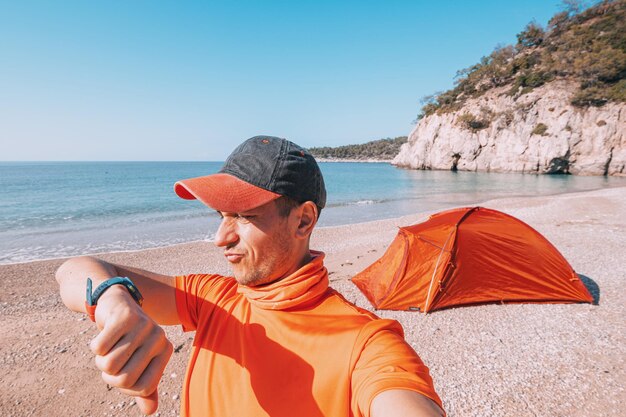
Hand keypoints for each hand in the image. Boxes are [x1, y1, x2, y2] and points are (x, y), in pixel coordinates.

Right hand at [89, 286, 172, 414]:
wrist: (115, 303)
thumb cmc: (127, 338)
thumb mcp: (138, 360)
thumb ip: (144, 386)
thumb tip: (151, 412)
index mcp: (165, 350)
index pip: (145, 388)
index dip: (127, 387)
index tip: (125, 371)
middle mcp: (159, 337)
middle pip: (125, 379)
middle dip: (110, 376)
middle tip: (111, 360)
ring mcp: (143, 325)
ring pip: (109, 364)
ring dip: (100, 360)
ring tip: (108, 347)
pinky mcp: (124, 315)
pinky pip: (99, 347)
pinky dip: (95, 345)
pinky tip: (103, 333)